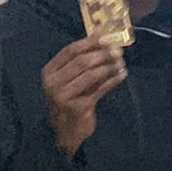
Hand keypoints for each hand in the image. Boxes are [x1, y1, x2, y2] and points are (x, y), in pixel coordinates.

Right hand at [41, 36, 125, 155]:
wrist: (64, 133)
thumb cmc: (68, 103)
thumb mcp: (67, 82)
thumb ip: (79, 65)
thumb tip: (104, 44)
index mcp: (49, 71)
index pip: (70, 51)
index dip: (90, 42)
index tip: (107, 37)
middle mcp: (53, 82)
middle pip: (82, 61)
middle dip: (102, 54)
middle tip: (118, 50)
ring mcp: (64, 95)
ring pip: (91, 74)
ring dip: (109, 66)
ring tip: (121, 62)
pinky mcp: (78, 107)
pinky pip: (99, 89)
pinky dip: (112, 80)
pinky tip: (122, 75)